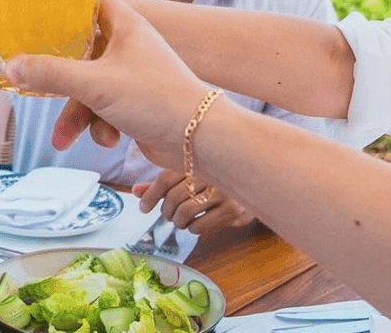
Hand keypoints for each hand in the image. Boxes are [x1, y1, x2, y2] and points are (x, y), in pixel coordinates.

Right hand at [0, 0, 209, 171]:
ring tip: (64, 138)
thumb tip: (10, 67)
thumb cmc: (156, 98)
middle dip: (57, 75)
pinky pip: (102, 107)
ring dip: (76, 113)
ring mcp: (131, 74)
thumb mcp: (95, 84)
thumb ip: (50, 74)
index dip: (61, 0)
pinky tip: (107, 140)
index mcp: (125, 24)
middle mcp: (128, 45)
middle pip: (79, 49)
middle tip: (29, 77)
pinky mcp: (134, 101)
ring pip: (87, 85)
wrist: (200, 140)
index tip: (32, 5)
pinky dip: (98, 125)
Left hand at [134, 171, 255, 233]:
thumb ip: (163, 184)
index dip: (150, 195)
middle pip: (174, 196)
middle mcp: (210, 174)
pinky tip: (194, 225)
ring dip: (177, 221)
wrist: (255, 182)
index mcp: (196, 161)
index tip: (143, 208)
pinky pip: (201, 224)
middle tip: (167, 216)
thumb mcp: (190, 177)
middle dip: (165, 211)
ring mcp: (222, 191)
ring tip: (179, 221)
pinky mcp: (233, 209)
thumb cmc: (214, 181)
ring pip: (185, 212)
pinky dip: (192, 228)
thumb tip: (135, 191)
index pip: (165, 178)